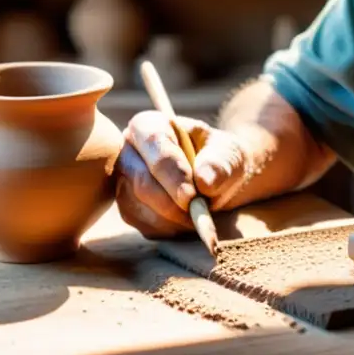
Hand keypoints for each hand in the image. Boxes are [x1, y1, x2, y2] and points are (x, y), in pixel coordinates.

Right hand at [115, 111, 247, 238]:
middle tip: (199, 212)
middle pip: (142, 181)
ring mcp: (124, 182)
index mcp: (149, 125)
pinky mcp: (129, 208)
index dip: (172, 172)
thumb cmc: (221, 158)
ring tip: (200, 213)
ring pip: (140, 208)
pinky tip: (188, 220)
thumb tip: (204, 181)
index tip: (191, 196)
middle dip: (173, 202)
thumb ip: (219, 164)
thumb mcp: (229, 154)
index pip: (154, 144)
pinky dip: (170, 229)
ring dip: (174, 219)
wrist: (219, 178)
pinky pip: (143, 226)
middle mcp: (129, 151)